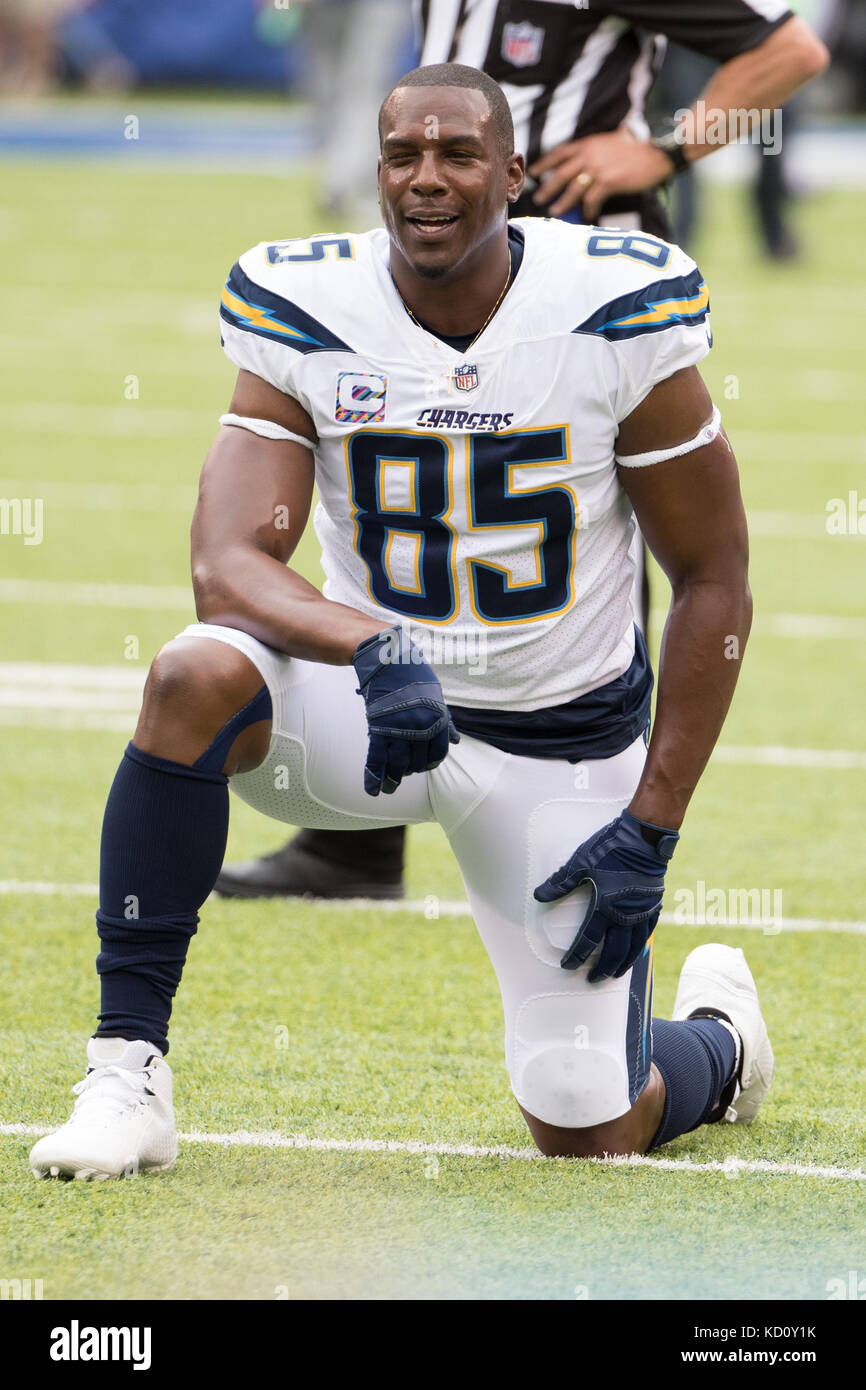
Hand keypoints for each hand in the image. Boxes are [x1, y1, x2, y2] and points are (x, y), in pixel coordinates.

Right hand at [353, 626, 458, 795]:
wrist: (389, 657)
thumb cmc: (414, 676)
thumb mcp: (436, 697)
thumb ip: (446, 722)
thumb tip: (456, 742)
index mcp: (438, 720)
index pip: (437, 755)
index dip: (428, 764)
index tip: (420, 767)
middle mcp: (421, 727)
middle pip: (416, 762)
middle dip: (408, 771)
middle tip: (400, 774)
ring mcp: (399, 728)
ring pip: (397, 764)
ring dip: (392, 779)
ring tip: (388, 787)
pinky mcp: (379, 726)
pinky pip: (376, 759)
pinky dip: (373, 777)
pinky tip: (372, 790)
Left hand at [528, 130, 675, 219]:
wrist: (656, 153)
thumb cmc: (636, 149)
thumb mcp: (610, 141)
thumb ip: (595, 148)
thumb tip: (584, 159)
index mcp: (588, 144)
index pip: (560, 152)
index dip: (544, 162)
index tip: (532, 172)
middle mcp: (589, 155)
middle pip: (561, 173)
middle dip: (547, 187)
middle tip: (537, 198)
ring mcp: (598, 168)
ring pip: (573, 189)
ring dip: (562, 202)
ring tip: (555, 211)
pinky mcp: (608, 181)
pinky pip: (592, 200)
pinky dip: (588, 209)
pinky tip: (587, 215)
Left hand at [533, 810, 677, 981]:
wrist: (644, 837)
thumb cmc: (611, 848)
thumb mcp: (580, 863)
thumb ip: (560, 883)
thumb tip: (539, 896)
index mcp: (606, 906)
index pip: (588, 940)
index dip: (577, 956)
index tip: (568, 966)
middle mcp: (626, 915)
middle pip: (615, 951)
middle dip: (602, 969)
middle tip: (593, 980)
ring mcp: (643, 911)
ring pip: (634, 947)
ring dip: (624, 963)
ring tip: (615, 974)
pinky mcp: (654, 904)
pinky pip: (648, 932)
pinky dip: (640, 945)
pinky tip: (636, 950)